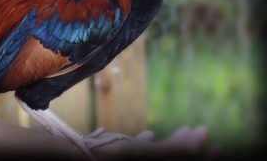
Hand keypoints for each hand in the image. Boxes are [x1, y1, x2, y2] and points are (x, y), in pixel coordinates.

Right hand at [92, 125, 220, 159]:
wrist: (76, 154)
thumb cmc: (107, 156)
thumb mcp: (140, 154)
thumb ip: (169, 151)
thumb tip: (197, 147)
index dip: (201, 152)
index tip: (210, 136)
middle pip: (175, 159)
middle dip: (190, 144)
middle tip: (201, 129)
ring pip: (159, 156)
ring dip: (173, 143)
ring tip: (184, 131)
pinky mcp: (122, 158)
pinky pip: (139, 154)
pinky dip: (148, 145)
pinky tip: (149, 135)